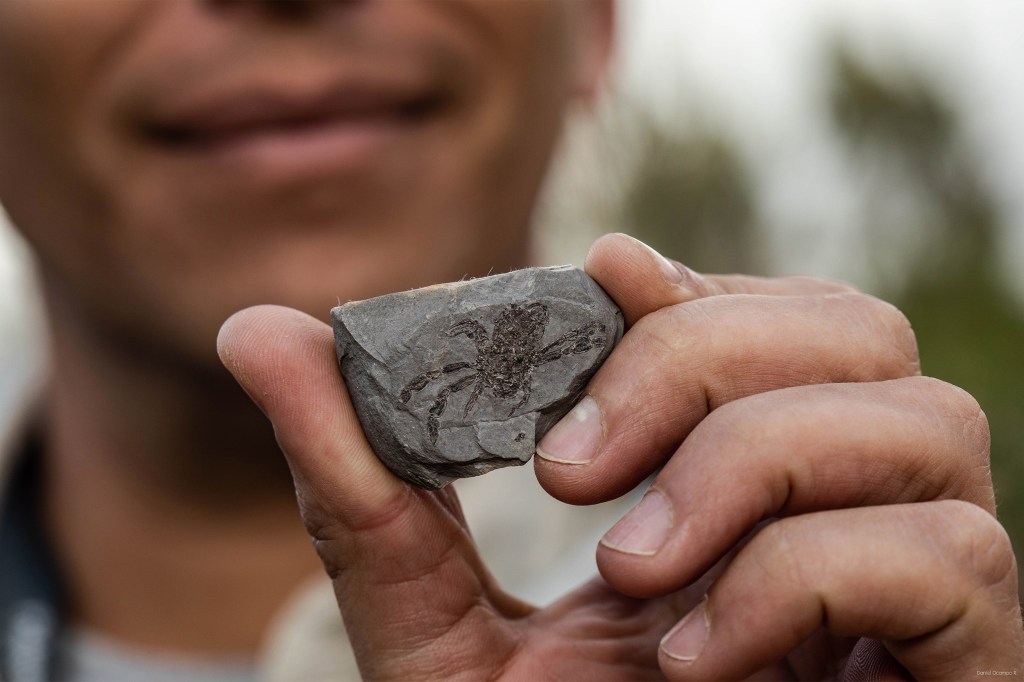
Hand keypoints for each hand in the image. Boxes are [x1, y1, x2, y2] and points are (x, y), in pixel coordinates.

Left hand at [218, 233, 1023, 679]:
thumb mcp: (434, 625)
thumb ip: (360, 485)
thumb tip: (255, 331)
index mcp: (739, 476)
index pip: (764, 310)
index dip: (686, 280)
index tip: (594, 276)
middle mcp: (848, 503)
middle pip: (855, 330)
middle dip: (703, 360)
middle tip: (570, 468)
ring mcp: (926, 581)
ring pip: (922, 419)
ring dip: (754, 462)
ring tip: (629, 571)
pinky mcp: (971, 661)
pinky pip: (954, 559)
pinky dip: (803, 580)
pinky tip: (696, 658)